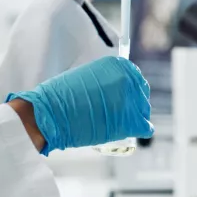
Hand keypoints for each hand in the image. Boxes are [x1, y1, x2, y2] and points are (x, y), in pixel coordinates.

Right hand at [8, 56, 153, 154]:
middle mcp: (127, 80)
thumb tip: (109, 89)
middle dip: (133, 101)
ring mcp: (131, 101)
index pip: (133, 75)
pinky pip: (145, 127)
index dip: (129, 87)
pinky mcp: (130, 122)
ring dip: (136, 115)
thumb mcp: (83, 77)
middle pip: (141, 91)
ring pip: (144, 109)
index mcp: (116, 66)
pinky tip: (132, 131)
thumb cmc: (60, 97)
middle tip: (121, 111)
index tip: (124, 95)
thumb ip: (101, 79)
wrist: (51, 114)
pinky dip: (140, 129)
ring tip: (122, 122)